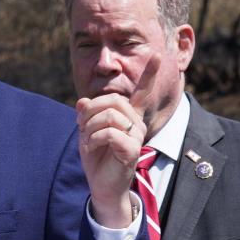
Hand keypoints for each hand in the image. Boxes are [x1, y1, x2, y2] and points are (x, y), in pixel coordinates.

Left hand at [77, 59, 157, 227]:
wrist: (102, 185)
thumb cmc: (97, 158)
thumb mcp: (87, 132)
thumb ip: (86, 115)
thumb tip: (82, 101)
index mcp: (129, 117)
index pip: (142, 92)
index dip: (150, 73)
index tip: (157, 54)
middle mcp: (136, 123)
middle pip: (113, 100)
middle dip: (90, 111)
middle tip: (82, 127)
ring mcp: (136, 136)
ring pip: (109, 115)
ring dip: (89, 127)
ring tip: (87, 140)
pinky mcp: (131, 149)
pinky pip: (109, 133)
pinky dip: (94, 139)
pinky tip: (92, 148)